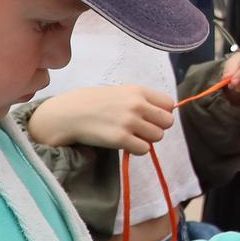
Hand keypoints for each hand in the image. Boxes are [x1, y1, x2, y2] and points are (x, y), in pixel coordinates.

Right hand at [28, 85, 173, 153]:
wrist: (70, 113)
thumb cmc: (95, 102)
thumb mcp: (120, 92)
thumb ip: (141, 100)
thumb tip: (162, 113)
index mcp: (138, 91)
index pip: (169, 104)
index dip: (162, 113)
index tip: (151, 117)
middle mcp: (137, 105)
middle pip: (167, 122)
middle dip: (157, 127)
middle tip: (142, 129)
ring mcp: (129, 122)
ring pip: (158, 137)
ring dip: (147, 139)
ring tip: (131, 136)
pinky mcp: (121, 138)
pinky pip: (144, 149)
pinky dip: (137, 149)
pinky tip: (125, 143)